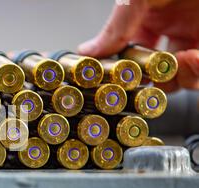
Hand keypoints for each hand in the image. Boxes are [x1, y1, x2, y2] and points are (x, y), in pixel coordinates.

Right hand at [78, 0, 198, 91]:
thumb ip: (114, 27)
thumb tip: (88, 52)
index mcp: (147, 19)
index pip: (130, 54)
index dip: (124, 69)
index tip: (119, 76)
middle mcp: (170, 31)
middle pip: (156, 72)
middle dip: (153, 79)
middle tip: (152, 73)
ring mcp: (193, 38)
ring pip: (181, 77)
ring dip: (178, 77)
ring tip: (181, 60)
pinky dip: (197, 71)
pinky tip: (193, 58)